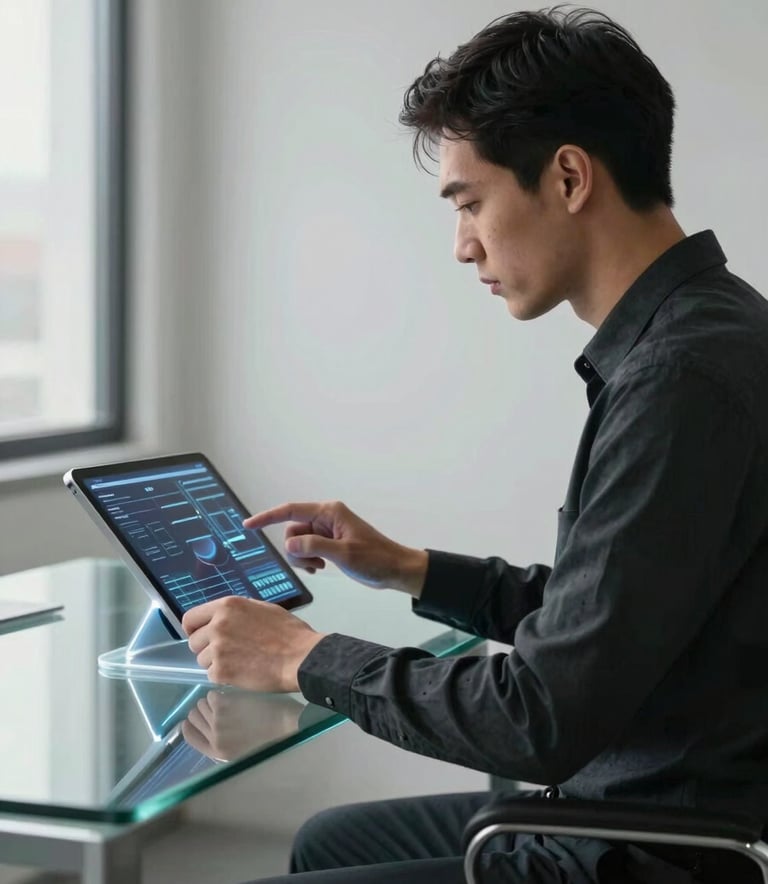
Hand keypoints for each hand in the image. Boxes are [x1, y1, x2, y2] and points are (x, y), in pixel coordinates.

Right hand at [181, 689, 303, 760]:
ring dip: (211, 700)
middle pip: (193, 718)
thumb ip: (224, 742)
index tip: (191, 718)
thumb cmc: (270, 739)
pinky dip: (220, 692)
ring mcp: (217, 720)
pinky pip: (212, 694)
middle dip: (201, 710)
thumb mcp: (242, 750)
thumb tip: (210, 728)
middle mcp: (213, 737)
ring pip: (201, 704)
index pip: (190, 736)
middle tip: (214, 706)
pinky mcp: (224, 705)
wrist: (288, 727)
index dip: (189, 725)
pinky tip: (232, 694)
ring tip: (226, 700)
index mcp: (217, 752)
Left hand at [182, 595, 325, 691]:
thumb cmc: (288, 632)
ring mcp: (218, 649)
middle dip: (207, 647)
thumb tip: (222, 617)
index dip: (193, 629)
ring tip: (239, 662)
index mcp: (227, 606)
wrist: (301, 657)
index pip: (190, 618)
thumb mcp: (262, 608)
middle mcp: (218, 625)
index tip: (199, 635)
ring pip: (202, 659)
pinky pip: (212, 674)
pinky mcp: (221, 672)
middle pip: (194, 641)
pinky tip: (242, 671)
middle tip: (228, 652)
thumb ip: (237, 612)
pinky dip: (224, 676)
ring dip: (216, 662)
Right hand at [243, 500, 427, 596]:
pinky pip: (306, 549)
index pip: (290, 511)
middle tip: (312, 565)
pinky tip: (320, 567)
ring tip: (319, 567)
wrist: (395, 569)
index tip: (248, 525)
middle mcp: (325, 517)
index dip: (267, 517)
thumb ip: (314, 546)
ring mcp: (326, 530)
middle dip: (295, 550)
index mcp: (329, 512)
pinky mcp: (329, 542)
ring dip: (302, 558)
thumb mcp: (344, 553)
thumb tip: (288, 544)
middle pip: (292, 531)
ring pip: (297, 543)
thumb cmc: (376, 558)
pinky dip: (308, 560)